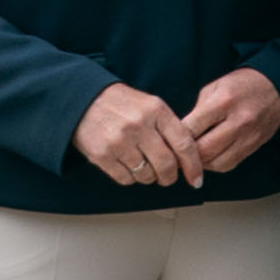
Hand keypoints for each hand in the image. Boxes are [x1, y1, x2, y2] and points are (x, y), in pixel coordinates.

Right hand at [72, 81, 206, 191]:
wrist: (83, 99)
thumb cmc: (122, 105)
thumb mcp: (151, 105)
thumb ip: (170, 128)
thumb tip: (189, 159)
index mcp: (156, 111)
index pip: (184, 144)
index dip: (193, 166)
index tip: (196, 179)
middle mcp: (139, 126)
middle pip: (167, 165)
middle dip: (170, 177)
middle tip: (168, 177)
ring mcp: (119, 141)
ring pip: (146, 175)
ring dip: (149, 177)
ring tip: (143, 166)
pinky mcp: (102, 155)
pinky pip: (126, 179)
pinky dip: (131, 178)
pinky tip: (127, 165)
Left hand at [179, 68, 279, 176]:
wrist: (277, 86)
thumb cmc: (242, 84)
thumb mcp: (215, 88)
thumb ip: (197, 111)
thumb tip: (180, 133)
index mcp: (224, 102)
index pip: (192, 129)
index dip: (175, 138)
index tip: (166, 142)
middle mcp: (238, 121)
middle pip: (203, 150)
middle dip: (186, 155)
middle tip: (175, 154)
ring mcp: (248, 136)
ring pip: (216, 162)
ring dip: (200, 163)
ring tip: (191, 157)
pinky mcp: (254, 146)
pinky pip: (229, 164)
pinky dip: (214, 164)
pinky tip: (208, 157)